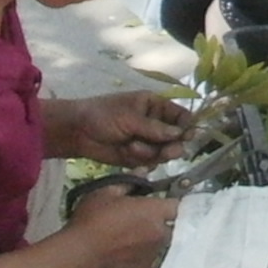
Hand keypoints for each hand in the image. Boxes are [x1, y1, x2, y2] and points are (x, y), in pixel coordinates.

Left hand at [47, 90, 190, 168]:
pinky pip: (150, 161)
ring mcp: (147, 141)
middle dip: (172, 145)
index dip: (187, 126)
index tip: (190, 136)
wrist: (77, 132)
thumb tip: (180, 134)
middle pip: (177, 137)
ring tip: (133, 148)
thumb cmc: (103, 115)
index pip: (180, 115)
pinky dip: (141, 159)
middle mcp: (155, 123)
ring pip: (164, 152)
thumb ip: (155, 128)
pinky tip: (127, 152)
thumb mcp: (130, 118)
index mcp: (155, 106)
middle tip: (168, 151)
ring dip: (152, 152)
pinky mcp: (139, 156)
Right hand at [65, 183, 178, 267]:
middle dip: (160, 223)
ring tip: (128, 239)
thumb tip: (144, 172)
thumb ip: (130, 182)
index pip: (177, 205)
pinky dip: (140, 256)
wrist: (80, 253)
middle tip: (138, 222)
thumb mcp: (107, 192)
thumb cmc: (93, 218)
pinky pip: (147, 260)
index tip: (160, 203)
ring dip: (150, 240)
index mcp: (155, 212)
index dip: (170, 204)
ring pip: (159, 244)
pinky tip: (123, 253)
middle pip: (171, 227)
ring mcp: (153, 254)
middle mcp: (160, 234)